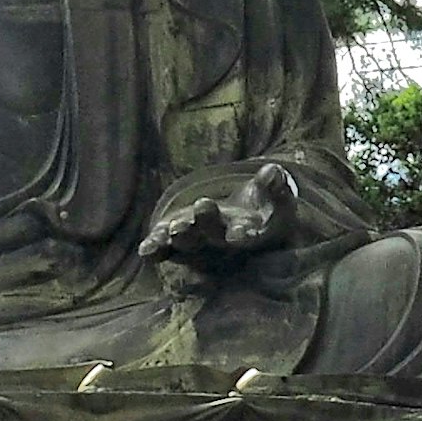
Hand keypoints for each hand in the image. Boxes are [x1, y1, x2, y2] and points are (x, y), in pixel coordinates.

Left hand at [138, 161, 302, 275]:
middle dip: (207, 222)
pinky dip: (156, 249)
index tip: (238, 235)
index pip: (246, 235)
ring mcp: (198, 241)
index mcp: (247, 230)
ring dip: (180, 236)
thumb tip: (273, 170)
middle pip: (213, 234)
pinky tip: (145, 250)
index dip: (242, 235)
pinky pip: (166, 248)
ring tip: (174, 229)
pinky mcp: (178, 241)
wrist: (247, 223)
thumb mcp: (276, 197)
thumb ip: (275, 185)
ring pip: (188, 242)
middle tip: (202, 206)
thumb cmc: (263, 208)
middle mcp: (221, 239)